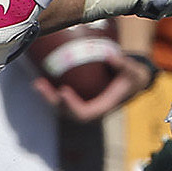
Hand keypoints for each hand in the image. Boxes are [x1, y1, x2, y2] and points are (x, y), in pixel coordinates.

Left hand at [34, 51, 152, 122]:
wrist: (133, 80)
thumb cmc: (132, 76)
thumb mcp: (132, 70)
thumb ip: (123, 64)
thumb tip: (110, 56)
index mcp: (104, 107)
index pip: (84, 114)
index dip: (71, 105)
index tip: (63, 90)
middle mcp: (92, 110)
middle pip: (67, 112)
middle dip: (53, 100)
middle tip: (40, 84)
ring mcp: (85, 106)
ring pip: (62, 108)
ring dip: (48, 97)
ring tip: (38, 83)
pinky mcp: (80, 99)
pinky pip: (63, 100)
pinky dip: (52, 93)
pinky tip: (42, 80)